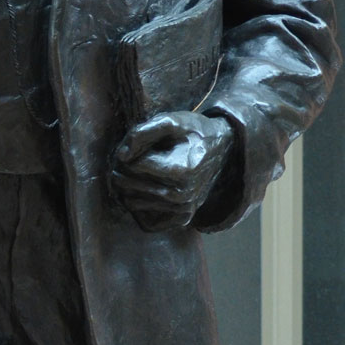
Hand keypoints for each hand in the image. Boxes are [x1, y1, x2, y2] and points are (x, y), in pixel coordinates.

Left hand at [111, 111, 234, 232]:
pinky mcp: (182, 218)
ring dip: (126, 188)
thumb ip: (142, 133)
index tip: (131, 147)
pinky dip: (138, 208)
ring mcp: (183, 209)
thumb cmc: (193, 133)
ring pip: (133, 204)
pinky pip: (146, 223)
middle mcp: (182, 195)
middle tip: (127, 159)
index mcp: (180, 170)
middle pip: (130, 186)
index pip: (133, 166)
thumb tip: (122, 156)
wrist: (222, 150)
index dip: (125, 154)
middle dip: (121, 170)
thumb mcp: (171, 121)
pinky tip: (142, 191)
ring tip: (133, 173)